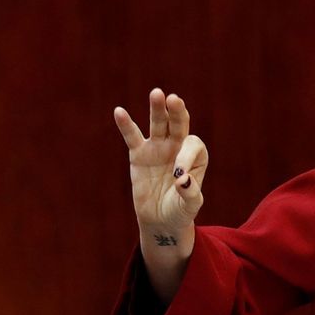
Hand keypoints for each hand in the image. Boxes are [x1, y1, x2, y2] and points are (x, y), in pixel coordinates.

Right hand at [113, 88, 207, 237]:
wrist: (161, 220)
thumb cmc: (180, 211)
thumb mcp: (189, 207)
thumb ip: (190, 194)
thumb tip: (182, 180)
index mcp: (196, 156)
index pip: (192, 145)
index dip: (186, 156)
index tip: (179, 176)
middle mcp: (178, 146)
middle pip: (179, 124)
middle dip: (177, 112)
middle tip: (174, 99)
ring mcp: (158, 147)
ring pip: (158, 124)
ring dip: (157, 109)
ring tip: (156, 93)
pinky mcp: (138, 153)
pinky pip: (132, 136)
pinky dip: (126, 125)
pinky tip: (119, 112)